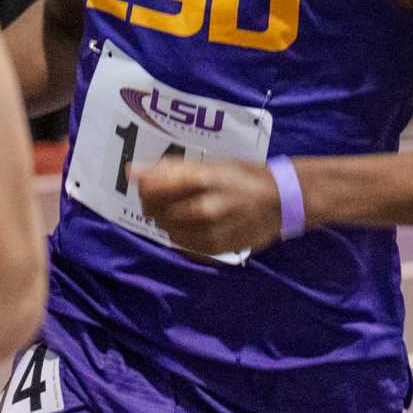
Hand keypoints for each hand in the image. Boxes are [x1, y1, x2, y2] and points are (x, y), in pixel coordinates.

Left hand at [132, 157, 284, 257]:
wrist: (282, 201)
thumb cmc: (245, 176)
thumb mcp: (212, 164)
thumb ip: (171, 169)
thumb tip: (130, 171)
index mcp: (201, 178)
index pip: (152, 187)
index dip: (145, 186)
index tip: (149, 183)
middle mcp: (203, 206)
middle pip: (155, 210)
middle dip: (154, 203)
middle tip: (166, 197)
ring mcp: (209, 231)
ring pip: (166, 229)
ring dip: (168, 220)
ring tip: (184, 210)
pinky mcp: (214, 248)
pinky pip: (182, 245)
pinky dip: (181, 235)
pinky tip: (193, 225)